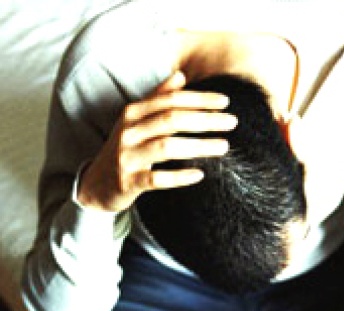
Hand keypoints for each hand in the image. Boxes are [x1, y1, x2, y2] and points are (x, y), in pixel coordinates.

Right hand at [78, 71, 237, 211]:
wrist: (96, 186)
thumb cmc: (124, 150)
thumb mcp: (135, 121)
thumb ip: (156, 98)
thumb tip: (179, 75)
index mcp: (133, 113)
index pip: (170, 100)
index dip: (199, 99)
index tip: (225, 102)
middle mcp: (128, 131)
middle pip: (172, 120)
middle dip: (205, 119)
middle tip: (232, 122)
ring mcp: (127, 157)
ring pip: (166, 147)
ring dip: (198, 145)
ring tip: (223, 146)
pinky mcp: (128, 182)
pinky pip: (157, 179)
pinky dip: (179, 177)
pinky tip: (199, 174)